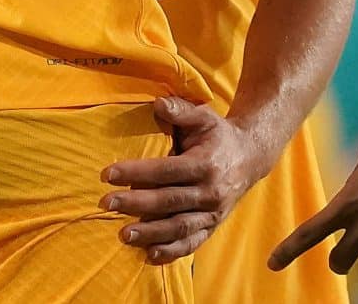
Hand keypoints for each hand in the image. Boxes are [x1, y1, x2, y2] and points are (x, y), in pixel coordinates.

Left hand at [101, 96, 268, 264]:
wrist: (251, 157)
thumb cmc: (219, 135)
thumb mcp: (204, 116)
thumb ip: (181, 110)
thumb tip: (157, 104)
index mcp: (206, 164)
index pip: (165, 170)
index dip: (136, 173)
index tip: (107, 174)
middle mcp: (211, 191)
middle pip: (168, 201)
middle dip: (135, 204)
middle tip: (106, 204)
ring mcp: (213, 213)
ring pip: (179, 227)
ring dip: (150, 233)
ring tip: (123, 234)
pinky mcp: (213, 226)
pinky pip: (192, 243)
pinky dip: (172, 252)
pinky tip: (150, 255)